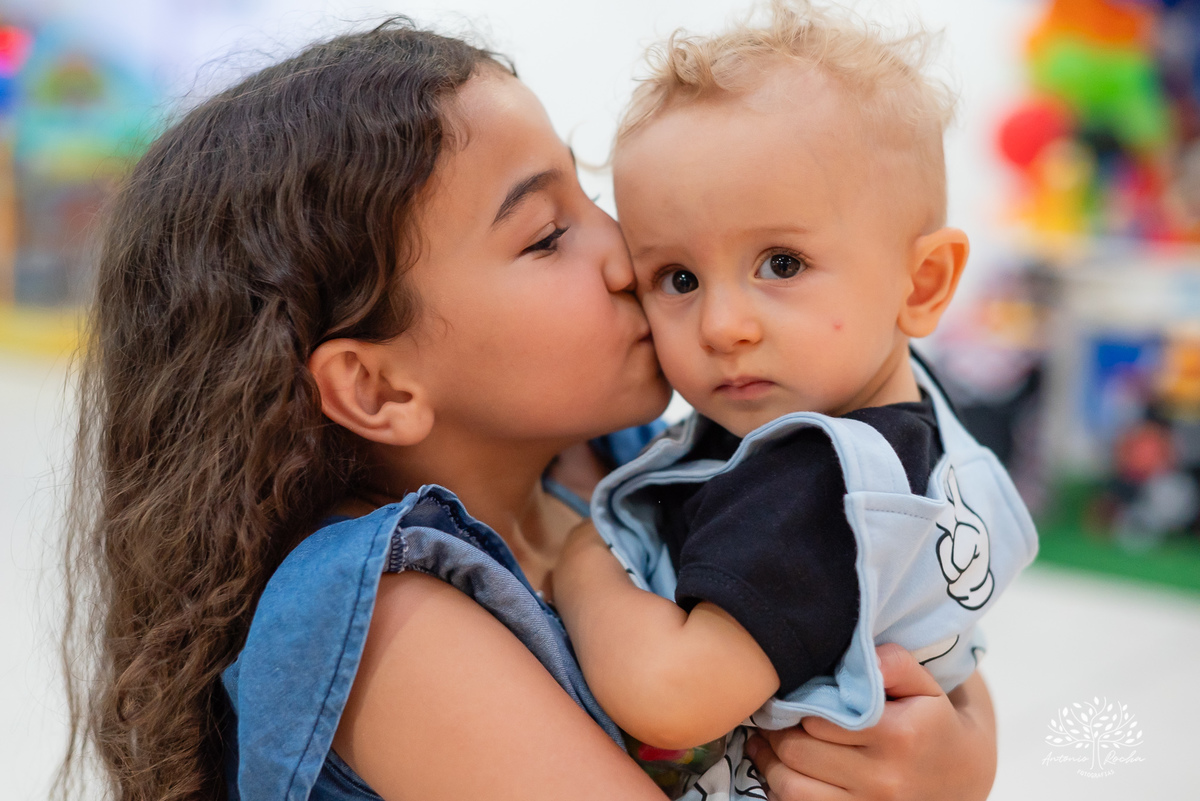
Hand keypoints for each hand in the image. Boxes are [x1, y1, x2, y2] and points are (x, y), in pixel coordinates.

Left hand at [745, 644, 996, 800]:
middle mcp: (883, 778)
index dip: (792, 705)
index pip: (817, 718)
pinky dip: (783, 792)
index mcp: (897, 735)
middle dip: (775, 733)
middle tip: (769, 718)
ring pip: (792, 788)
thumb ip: (894, 662)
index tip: (784, 696)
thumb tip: (866, 659)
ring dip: (770, 765)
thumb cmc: (932, 723)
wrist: (962, 776)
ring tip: (766, 745)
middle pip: (798, 753)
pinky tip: (784, 773)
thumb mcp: (925, 685)